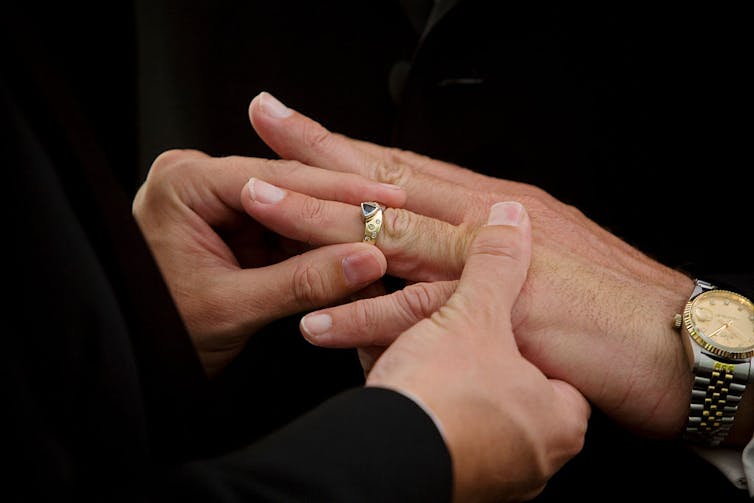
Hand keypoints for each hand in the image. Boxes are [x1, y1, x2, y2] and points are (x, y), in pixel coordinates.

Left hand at [132, 148, 405, 375]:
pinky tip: (351, 256)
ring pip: (292, 210)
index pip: (273, 178)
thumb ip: (302, 282)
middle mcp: (199, 181)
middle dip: (340, 209)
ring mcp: (217, 202)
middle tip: (395, 216)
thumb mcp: (233, 308)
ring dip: (332, 230)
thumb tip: (367, 258)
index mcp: (184, 183)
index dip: (337, 191)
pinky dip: (315, 248)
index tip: (386, 200)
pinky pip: (284, 231)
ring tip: (382, 239)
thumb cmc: (158, 329)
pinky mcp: (233, 226)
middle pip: (288, 188)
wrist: (131, 355)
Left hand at [242, 92, 694, 438]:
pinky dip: (365, 317)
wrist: (670, 339)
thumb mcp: (533, 257)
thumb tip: (440, 249)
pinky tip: (318, 320)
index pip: (399, 167)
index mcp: (485, 205)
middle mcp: (481, 220)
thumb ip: (482, 250)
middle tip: (260, 133)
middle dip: (315, 159)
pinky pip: (418, 313)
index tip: (292, 128)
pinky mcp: (496, 313)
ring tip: (262, 208)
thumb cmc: (605, 299)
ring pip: (389, 232)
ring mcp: (486, 262)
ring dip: (322, 222)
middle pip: (385, 182)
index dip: (342, 147)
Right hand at [367, 201, 589, 501]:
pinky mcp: (446, 478)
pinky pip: (431, 423)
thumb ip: (497, 265)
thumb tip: (511, 217)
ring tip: (404, 343)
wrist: (381, 464)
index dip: (519, 330)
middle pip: (502, 383)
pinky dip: (411, 391)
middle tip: (444, 327)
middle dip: (467, 351)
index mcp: (558, 417)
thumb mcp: (474, 316)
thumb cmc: (444, 397)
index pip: (554, 364)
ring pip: (461, 404)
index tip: (493, 316)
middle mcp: (533, 455)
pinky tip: (383, 364)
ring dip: (431, 368)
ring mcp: (490, 474)